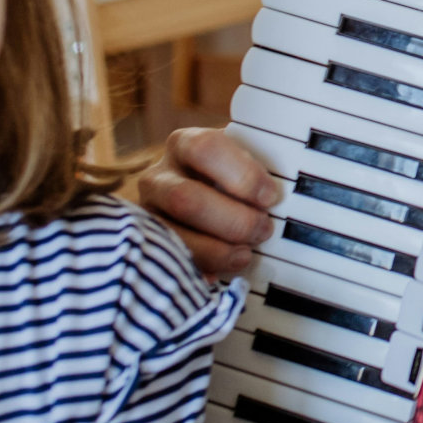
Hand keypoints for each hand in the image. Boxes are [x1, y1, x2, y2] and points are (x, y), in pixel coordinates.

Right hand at [139, 127, 278, 276]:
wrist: (193, 197)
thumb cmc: (226, 179)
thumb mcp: (239, 163)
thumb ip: (253, 172)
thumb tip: (275, 196)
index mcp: (184, 145)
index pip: (205, 149)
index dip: (240, 174)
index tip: (270, 197)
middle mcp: (157, 178)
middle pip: (185, 198)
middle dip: (232, 220)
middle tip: (263, 230)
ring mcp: (147, 215)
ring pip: (172, 235)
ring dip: (215, 250)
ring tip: (244, 254)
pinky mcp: (147, 248)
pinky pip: (167, 265)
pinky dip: (196, 273)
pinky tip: (217, 277)